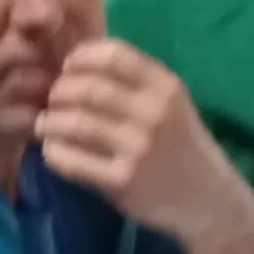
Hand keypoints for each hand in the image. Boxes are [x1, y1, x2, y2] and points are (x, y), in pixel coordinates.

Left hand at [36, 40, 250, 245]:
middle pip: (87, 88)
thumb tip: (74, 63)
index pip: (112, 55)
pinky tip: (53, 150)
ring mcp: (138, 148)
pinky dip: (54, 152)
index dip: (80, 58)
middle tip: (52, 102)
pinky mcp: (123, 181)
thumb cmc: (180, 144)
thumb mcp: (170, 103)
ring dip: (50, 122)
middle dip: (59, 92)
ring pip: (74, 123)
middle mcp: (153, 113)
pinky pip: (73, 161)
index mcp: (165, 86)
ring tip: (45, 125)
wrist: (207, 198)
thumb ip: (133, 81)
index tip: (67, 69)